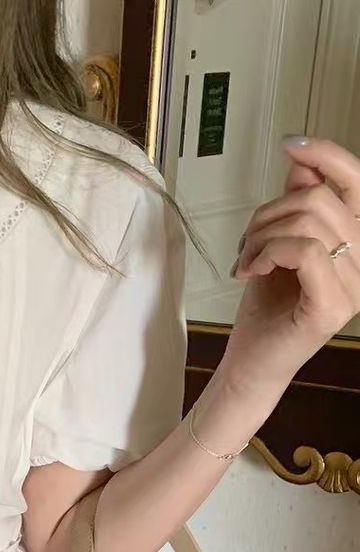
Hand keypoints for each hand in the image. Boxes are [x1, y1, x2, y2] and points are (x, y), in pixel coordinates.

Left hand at [220, 136, 359, 395]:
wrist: (249, 363)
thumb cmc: (265, 310)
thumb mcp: (278, 244)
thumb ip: (297, 205)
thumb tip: (302, 164)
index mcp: (357, 244)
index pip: (358, 182)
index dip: (327, 155)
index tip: (291, 145)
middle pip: (321, 200)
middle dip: (270, 213)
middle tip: (247, 242)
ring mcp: (354, 288)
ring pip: (310, 223)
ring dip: (262, 236)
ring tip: (246, 261)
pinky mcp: (332, 307)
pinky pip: (305, 251)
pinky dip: (267, 253)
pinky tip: (251, 271)